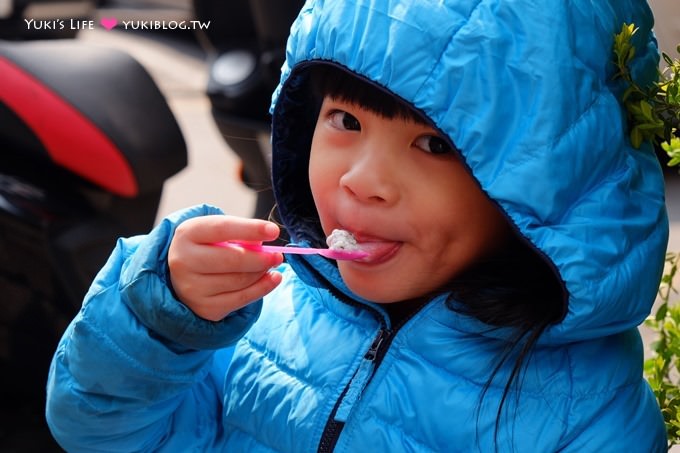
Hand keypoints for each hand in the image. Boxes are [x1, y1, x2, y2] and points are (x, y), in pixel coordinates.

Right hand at [168, 215, 282, 320]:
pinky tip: (273, 279)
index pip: (222, 229)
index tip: (273, 231)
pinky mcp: (205, 308)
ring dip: (262, 272)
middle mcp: (184, 262)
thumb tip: (263, 246)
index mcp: (187, 234)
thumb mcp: (216, 233)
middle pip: (232, 259)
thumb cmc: (207, 247)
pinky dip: (262, 288)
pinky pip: (241, 299)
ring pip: (240, 280)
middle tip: (277, 255)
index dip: (250, 229)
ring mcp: (192, 288)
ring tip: (271, 264)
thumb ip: (238, 233)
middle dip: (261, 258)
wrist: (184, 276)